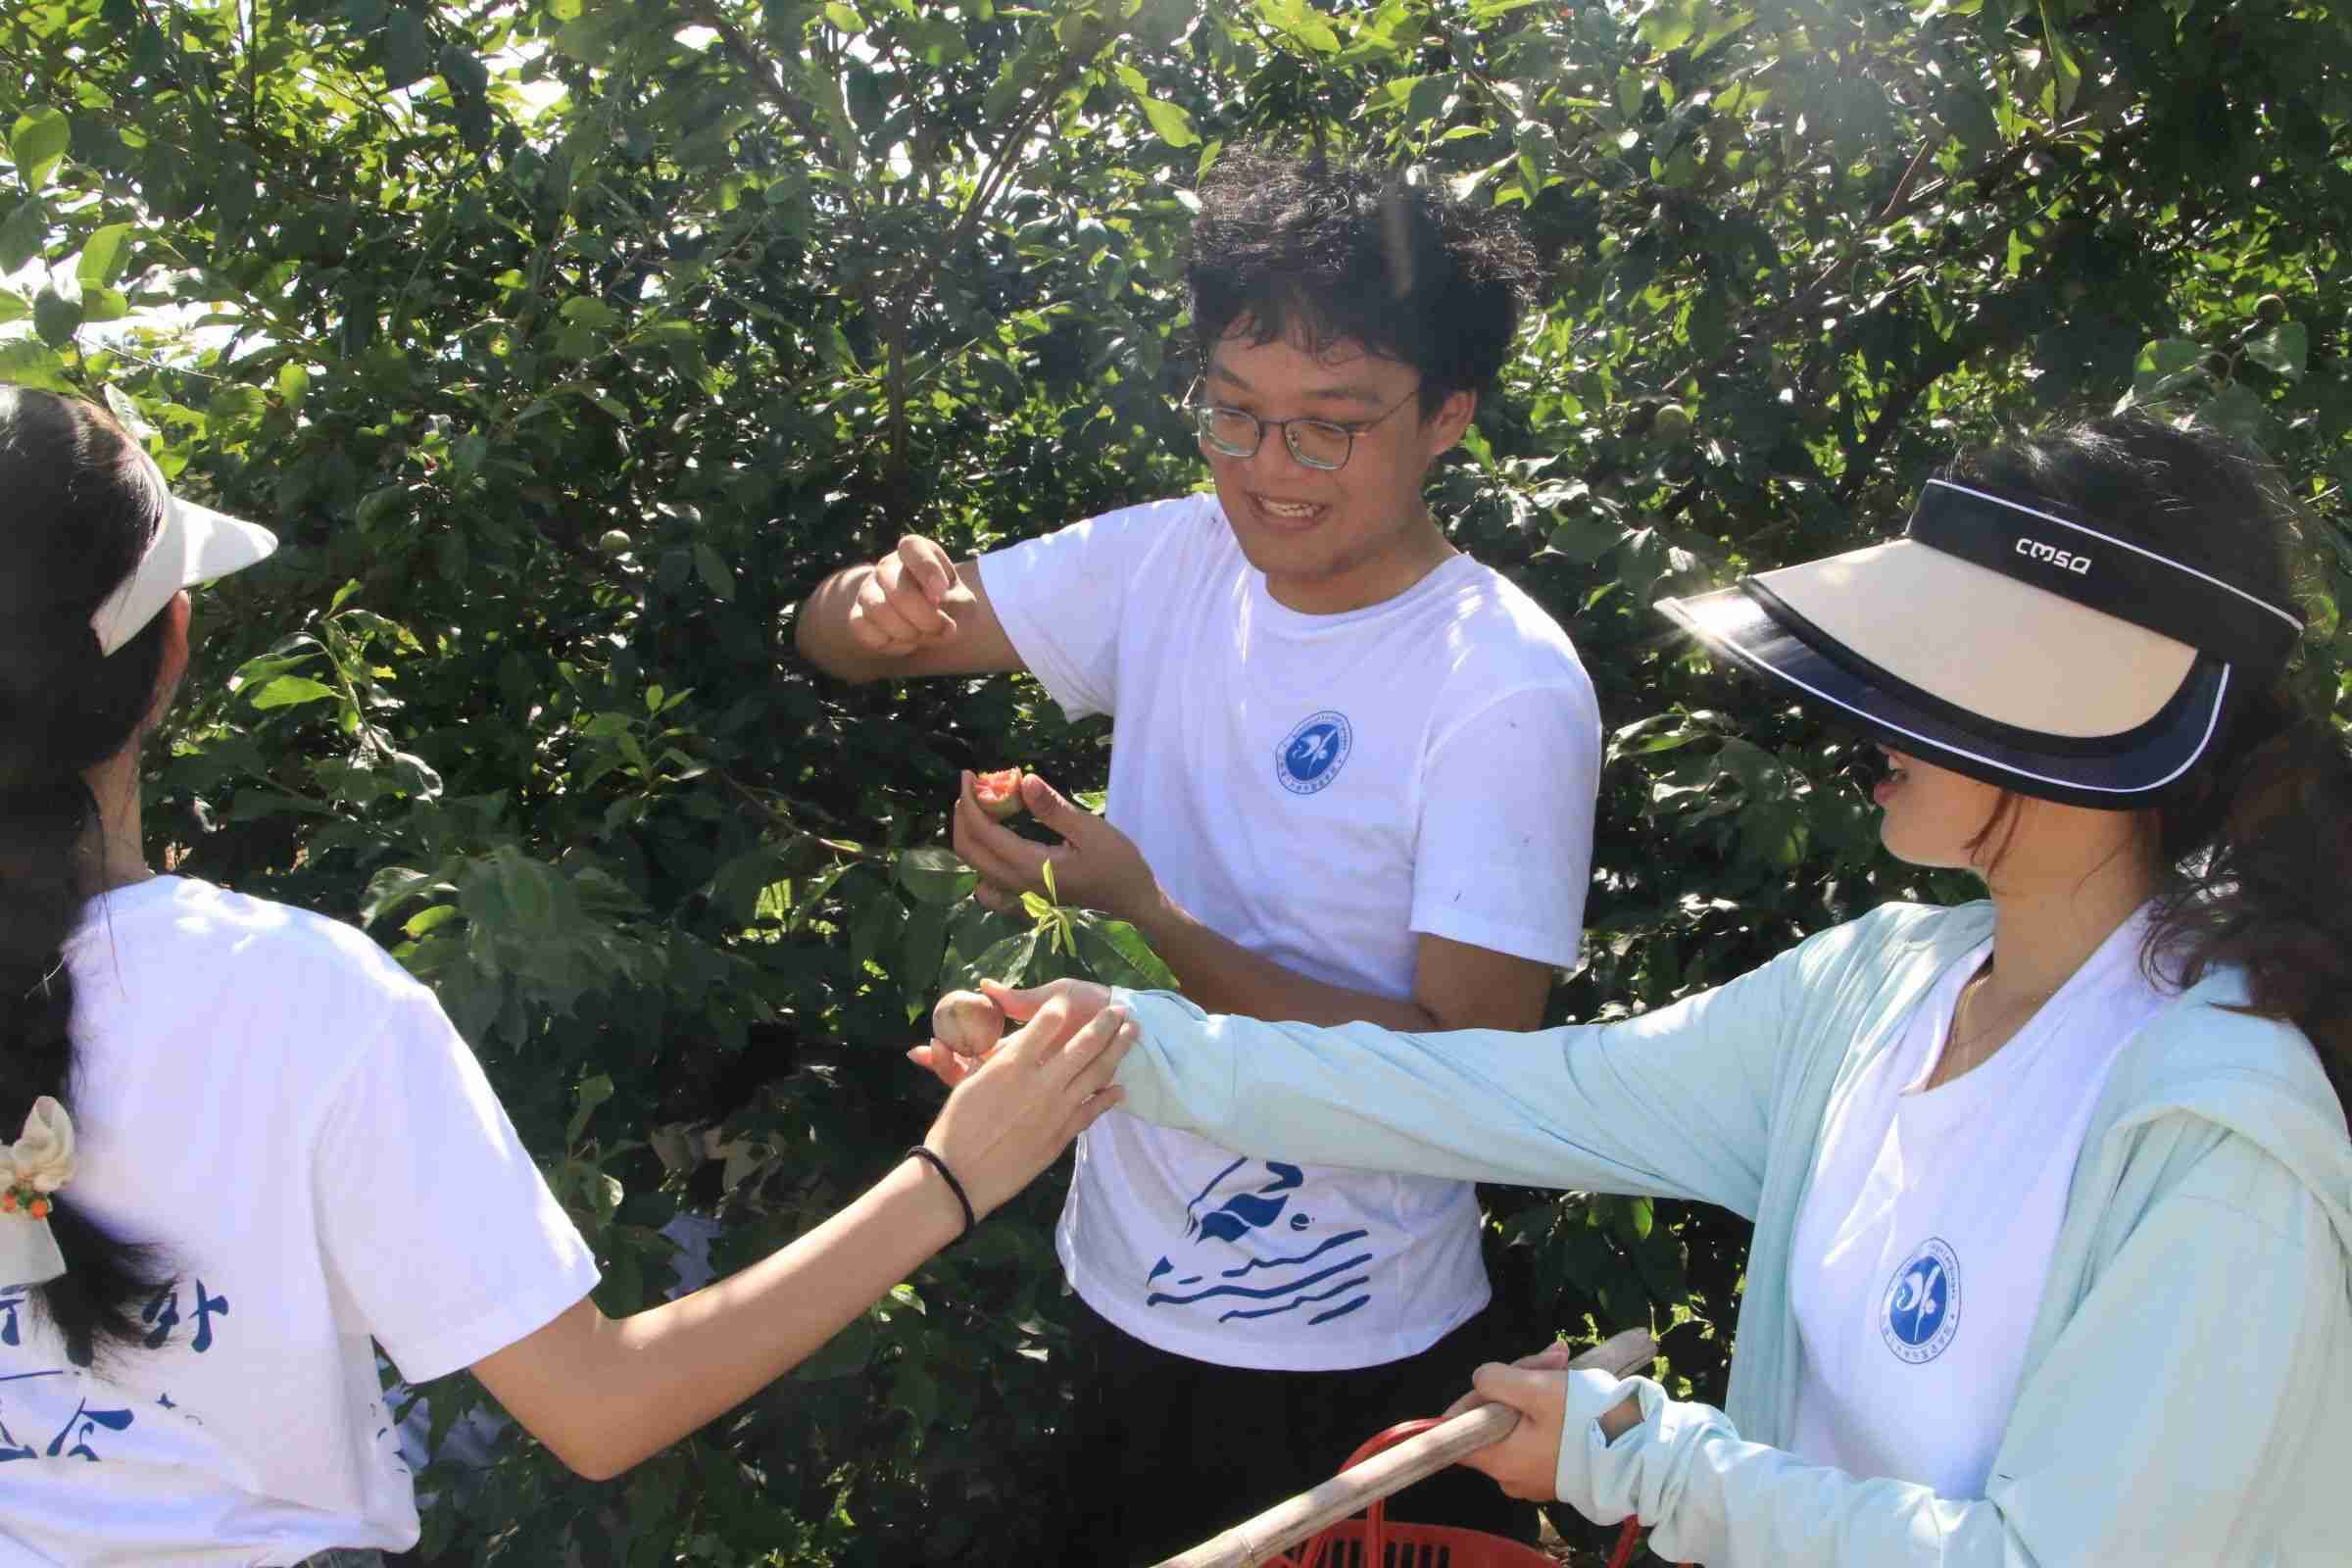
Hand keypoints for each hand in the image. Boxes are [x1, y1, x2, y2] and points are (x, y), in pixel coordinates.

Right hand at [846, 536, 971, 657]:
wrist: (925, 622)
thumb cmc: (948, 605)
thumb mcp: (963, 603)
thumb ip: (959, 609)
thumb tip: (945, 628)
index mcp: (916, 551)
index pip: (911, 547)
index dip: (927, 569)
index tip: (941, 593)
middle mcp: (888, 566)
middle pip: (897, 589)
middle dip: (923, 617)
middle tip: (939, 628)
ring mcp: (868, 589)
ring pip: (878, 610)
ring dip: (905, 631)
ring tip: (921, 636)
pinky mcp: (857, 614)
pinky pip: (863, 628)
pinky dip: (887, 642)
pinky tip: (902, 641)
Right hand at [920, 989, 1133, 1217]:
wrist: (961, 1177)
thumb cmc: (954, 1128)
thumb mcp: (965, 1083)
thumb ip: (985, 1059)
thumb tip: (998, 1045)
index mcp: (1012, 1064)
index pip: (1046, 1023)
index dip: (1061, 1008)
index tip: (1072, 1001)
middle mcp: (1039, 1082)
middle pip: (1082, 1045)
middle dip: (1104, 1023)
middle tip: (1121, 1010)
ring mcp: (1055, 1110)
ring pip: (1095, 1074)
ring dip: (1117, 1051)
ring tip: (1131, 1035)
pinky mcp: (1061, 1135)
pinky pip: (1092, 1111)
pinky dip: (1108, 1098)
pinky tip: (1120, 1088)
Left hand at [951, 770, 1157, 921]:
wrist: (1134, 903)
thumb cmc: (1117, 865)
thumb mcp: (1090, 830)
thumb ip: (1052, 808)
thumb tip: (1023, 781)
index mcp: (1029, 865)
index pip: (982, 831)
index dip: (969, 801)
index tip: (969, 775)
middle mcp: (1017, 885)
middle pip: (969, 850)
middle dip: (963, 814)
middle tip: (973, 787)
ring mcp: (1020, 897)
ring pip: (976, 868)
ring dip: (970, 837)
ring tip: (981, 811)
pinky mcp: (1026, 901)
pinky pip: (989, 887)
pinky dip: (981, 865)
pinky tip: (996, 847)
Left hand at [1440, 1344, 1643, 1501]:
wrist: (1644, 1455)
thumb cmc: (1585, 1421)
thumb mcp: (1536, 1388)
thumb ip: (1495, 1380)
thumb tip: (1481, 1382)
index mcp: (1498, 1460)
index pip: (1457, 1431)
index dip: (1471, 1399)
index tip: (1498, 1378)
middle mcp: (1510, 1477)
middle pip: (1493, 1420)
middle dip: (1517, 1382)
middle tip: (1552, 1357)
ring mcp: (1535, 1477)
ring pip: (1519, 1423)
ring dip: (1538, 1388)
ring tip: (1565, 1361)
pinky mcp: (1558, 1473)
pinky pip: (1540, 1436)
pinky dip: (1551, 1410)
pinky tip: (1573, 1384)